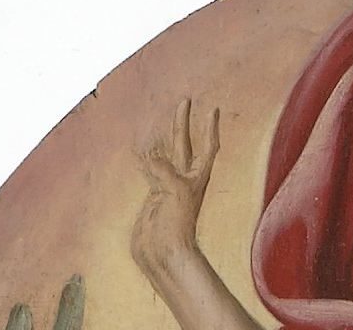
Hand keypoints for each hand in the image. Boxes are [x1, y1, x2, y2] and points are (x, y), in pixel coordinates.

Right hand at [131, 98, 219, 273]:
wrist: (163, 251)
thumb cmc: (177, 223)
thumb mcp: (175, 190)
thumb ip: (163, 168)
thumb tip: (149, 154)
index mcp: (197, 175)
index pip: (208, 146)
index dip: (210, 128)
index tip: (212, 109)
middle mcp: (184, 177)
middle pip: (185, 143)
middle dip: (184, 123)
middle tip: (184, 101)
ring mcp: (168, 184)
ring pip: (165, 153)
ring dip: (163, 137)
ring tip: (158, 122)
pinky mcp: (153, 193)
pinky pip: (149, 168)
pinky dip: (145, 156)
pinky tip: (141, 149)